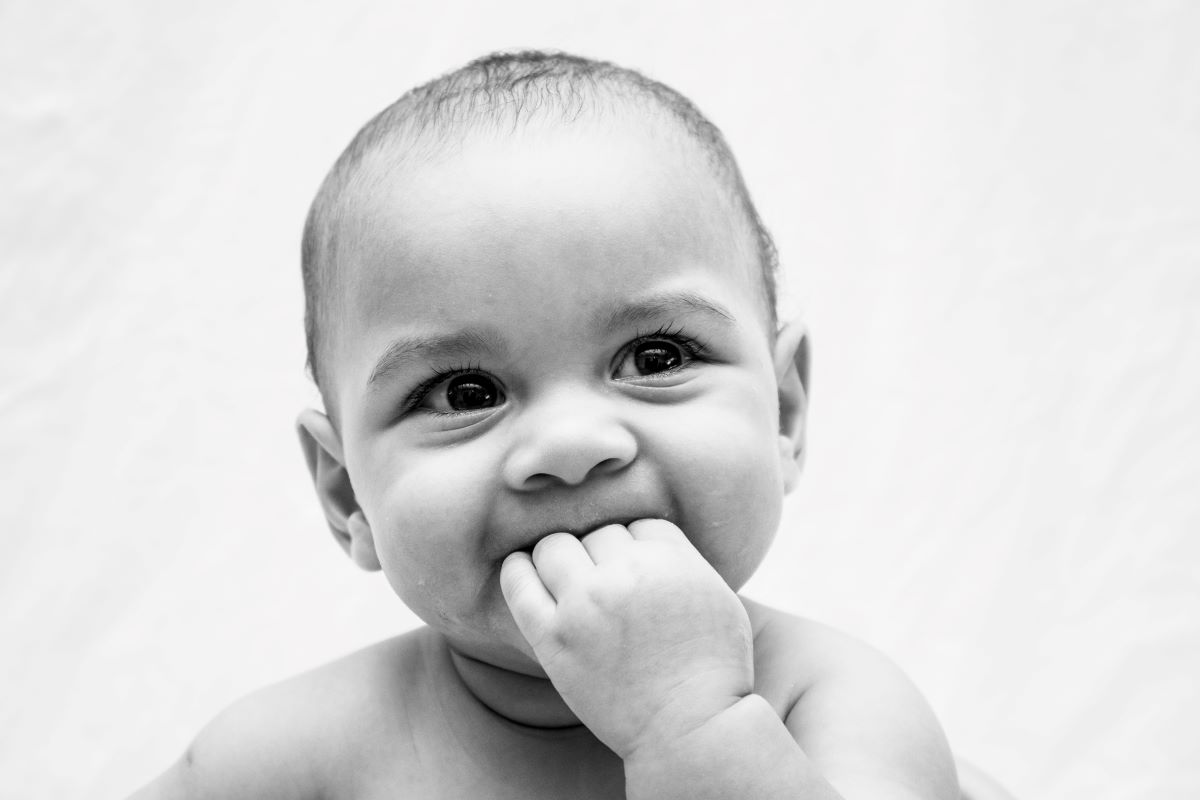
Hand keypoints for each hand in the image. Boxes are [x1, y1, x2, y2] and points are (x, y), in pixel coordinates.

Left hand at [500, 519, 753, 758]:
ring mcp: (586, 604)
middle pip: (598, 533)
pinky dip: (516, 571)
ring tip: (566, 577)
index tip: (638, 573)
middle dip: (604, 554)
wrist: (691, 730)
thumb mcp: (719, 597)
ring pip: (554, 546)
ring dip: (560, 557)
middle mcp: (625, 573)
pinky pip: (519, 586)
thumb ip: (683, 559)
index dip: (638, 546)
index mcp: (670, 559)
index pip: (639, 524)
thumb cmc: (712, 669)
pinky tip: (520, 568)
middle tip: (610, 584)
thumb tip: (645, 536)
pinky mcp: (555, 638)